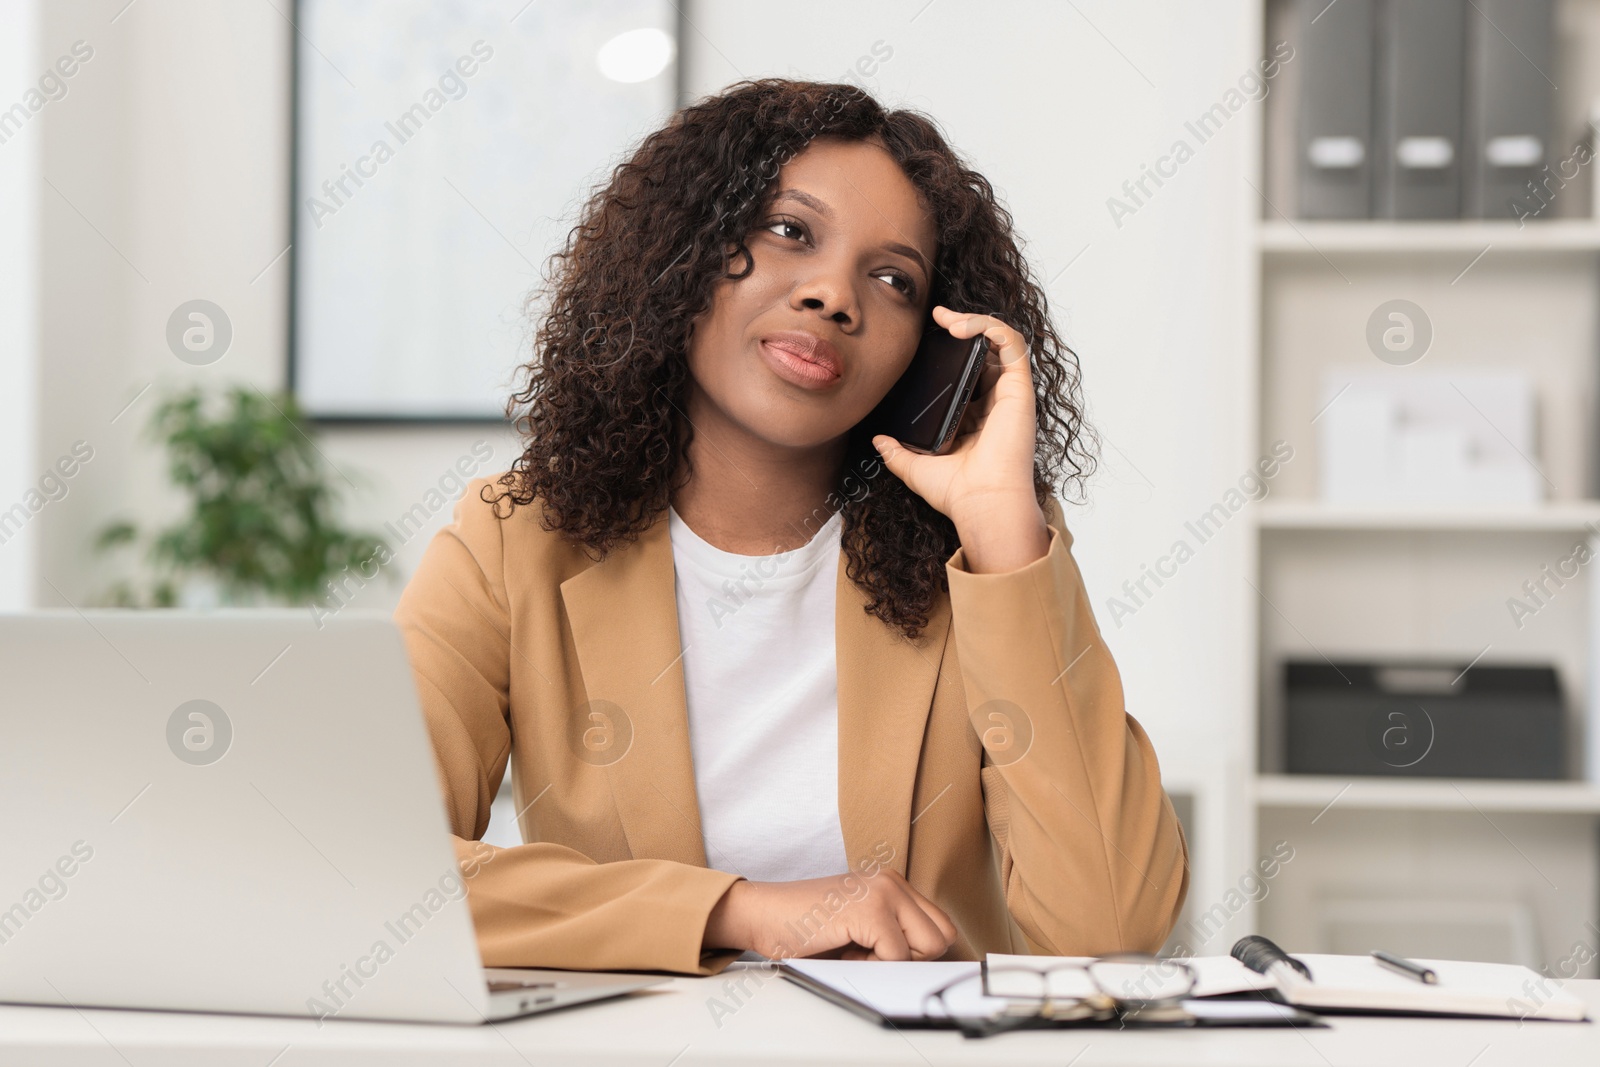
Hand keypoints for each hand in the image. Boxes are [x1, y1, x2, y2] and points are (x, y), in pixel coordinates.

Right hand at [703, 870, 957, 960]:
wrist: (762, 914)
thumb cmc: (804, 926)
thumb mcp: (860, 925)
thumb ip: (895, 932)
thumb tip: (929, 963)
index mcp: (892, 883)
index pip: (939, 927)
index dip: (915, 953)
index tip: (881, 954)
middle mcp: (892, 881)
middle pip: (942, 936)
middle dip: (911, 958)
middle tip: (869, 953)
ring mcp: (883, 892)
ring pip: (928, 946)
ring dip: (893, 961)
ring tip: (857, 950)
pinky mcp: (871, 909)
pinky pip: (898, 957)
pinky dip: (873, 966)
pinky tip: (845, 951)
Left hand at [872, 305, 1048, 572]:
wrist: (982, 503)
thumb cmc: (958, 492)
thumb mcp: (915, 468)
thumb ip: (897, 453)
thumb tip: (877, 441)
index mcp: (974, 416)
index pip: (965, 372)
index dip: (950, 351)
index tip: (926, 339)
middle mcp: (994, 402)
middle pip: (983, 350)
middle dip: (963, 325)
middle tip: (937, 316)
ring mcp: (1008, 393)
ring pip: (999, 340)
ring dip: (976, 320)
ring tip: (947, 319)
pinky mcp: (1020, 387)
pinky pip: (1012, 343)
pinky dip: (990, 327)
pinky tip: (962, 327)